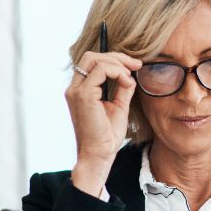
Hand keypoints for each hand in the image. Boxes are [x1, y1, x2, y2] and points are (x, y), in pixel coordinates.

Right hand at [65, 50, 140, 194]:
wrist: (100, 154)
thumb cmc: (107, 136)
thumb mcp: (118, 106)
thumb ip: (122, 89)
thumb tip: (129, 75)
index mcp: (80, 90)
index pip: (92, 63)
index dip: (114, 60)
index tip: (134, 66)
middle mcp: (74, 88)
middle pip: (91, 56)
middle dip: (116, 57)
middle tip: (135, 65)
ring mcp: (76, 91)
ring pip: (95, 60)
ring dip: (118, 64)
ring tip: (130, 78)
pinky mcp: (83, 95)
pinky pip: (101, 70)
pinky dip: (117, 72)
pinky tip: (127, 83)